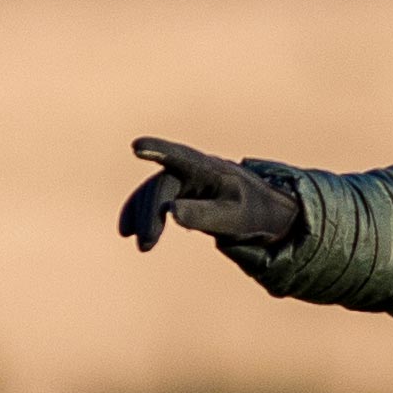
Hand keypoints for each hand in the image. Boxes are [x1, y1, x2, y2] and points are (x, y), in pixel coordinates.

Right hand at [119, 136, 301, 254]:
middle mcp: (192, 170)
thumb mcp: (233, 217)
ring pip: (153, 192)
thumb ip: (204, 214)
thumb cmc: (252, 212)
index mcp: (209, 170)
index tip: (138, 146)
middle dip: (149, 213)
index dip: (159, 151)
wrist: (262, 212)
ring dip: (141, 216)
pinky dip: (139, 213)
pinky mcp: (179, 192)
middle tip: (145, 245)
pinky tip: (130, 231)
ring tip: (142, 246)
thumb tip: (170, 211)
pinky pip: (153, 199)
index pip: (181, 157)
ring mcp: (183, 179)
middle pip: (161, 185)